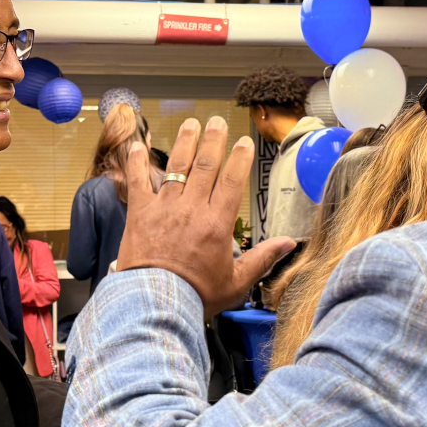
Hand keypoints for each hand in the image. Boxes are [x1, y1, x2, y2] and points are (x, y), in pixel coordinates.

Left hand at [117, 117, 294, 315]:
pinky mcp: (140, 213)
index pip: (233, 181)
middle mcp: (192, 209)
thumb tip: (289, 244)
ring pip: (177, 167)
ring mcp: (165, 208)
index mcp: (217, 224)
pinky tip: (138, 145)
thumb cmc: (196, 296)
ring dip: (185, 143)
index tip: (244, 142)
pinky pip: (138, 181)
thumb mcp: (237, 282)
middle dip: (214, 141)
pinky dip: (137, 162)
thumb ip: (262, 259)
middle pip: (206, 166)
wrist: (157, 304)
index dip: (240, 159)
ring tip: (191, 124)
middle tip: (217, 122)